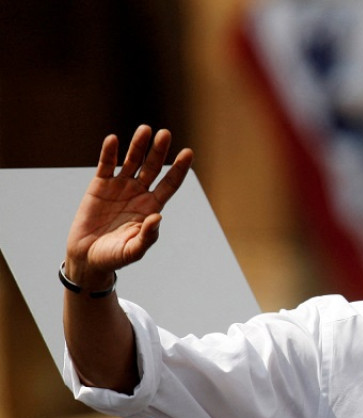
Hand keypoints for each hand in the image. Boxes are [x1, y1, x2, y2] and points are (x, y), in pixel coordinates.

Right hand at [64, 125, 192, 285]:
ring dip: (138, 146)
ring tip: (145, 130)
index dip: (179, 169)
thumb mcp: (134, 250)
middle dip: (159, 151)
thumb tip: (158, 216)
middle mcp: (138, 193)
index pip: (169, 184)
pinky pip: (106, 166)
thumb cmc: (115, 256)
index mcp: (152, 206)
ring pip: (132, 162)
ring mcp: (119, 187)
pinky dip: (109, 153)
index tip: (188, 152)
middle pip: (152, 167)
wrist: (88, 257)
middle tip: (166, 134)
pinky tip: (113, 140)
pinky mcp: (99, 186)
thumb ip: (148, 235)